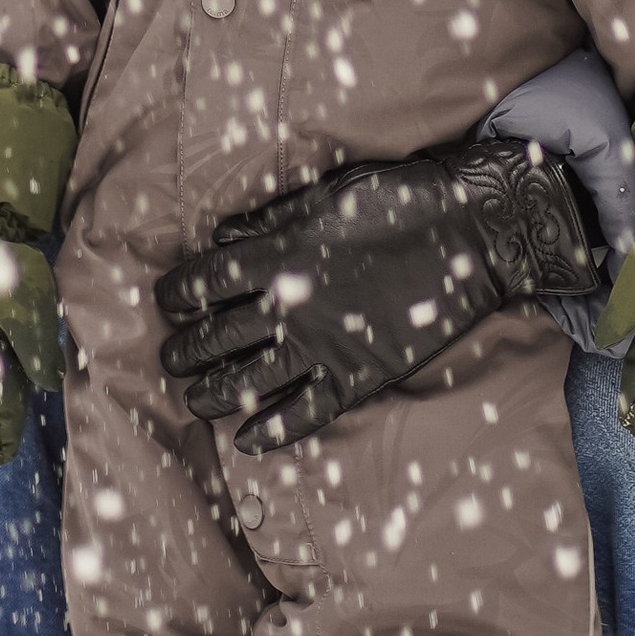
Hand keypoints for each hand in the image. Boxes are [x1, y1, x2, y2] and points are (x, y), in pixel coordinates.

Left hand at [155, 138, 601, 456]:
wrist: (470, 233)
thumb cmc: (398, 201)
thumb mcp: (326, 195)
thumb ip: (269, 220)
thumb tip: (220, 236)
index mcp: (278, 254)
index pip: (206, 279)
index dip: (177, 294)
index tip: (165, 302)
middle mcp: (290, 306)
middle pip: (217, 336)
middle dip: (185, 350)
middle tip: (168, 359)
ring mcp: (323, 347)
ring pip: (249, 380)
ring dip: (212, 392)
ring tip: (192, 399)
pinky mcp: (358, 376)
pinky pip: (305, 413)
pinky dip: (272, 431)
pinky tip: (247, 440)